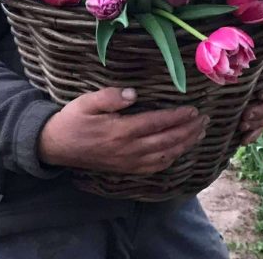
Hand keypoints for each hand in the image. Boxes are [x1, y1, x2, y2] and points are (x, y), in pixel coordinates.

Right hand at [38, 88, 207, 174]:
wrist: (57, 146)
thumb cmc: (73, 120)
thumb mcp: (86, 102)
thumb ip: (110, 97)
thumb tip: (133, 94)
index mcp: (121, 130)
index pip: (157, 123)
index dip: (178, 117)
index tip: (194, 110)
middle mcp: (129, 149)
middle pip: (167, 140)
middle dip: (189, 131)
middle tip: (205, 120)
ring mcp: (129, 162)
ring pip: (165, 155)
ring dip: (185, 145)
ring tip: (199, 134)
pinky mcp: (126, 169)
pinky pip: (155, 167)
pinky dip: (172, 158)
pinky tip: (179, 150)